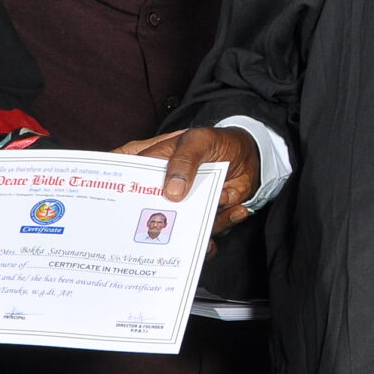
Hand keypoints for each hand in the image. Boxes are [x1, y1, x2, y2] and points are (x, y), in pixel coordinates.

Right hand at [120, 127, 260, 233]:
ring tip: (217, 212)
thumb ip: (184, 160)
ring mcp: (188, 207)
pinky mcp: (208, 218)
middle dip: (161, 227)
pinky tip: (238, 210)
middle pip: (154, 215)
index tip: (124, 211)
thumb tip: (171, 192)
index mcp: (156, 169)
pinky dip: (225, 224)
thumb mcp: (199, 141)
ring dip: (202, 226)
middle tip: (174, 227)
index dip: (124, 199)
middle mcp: (168, 192)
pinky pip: (210, 232)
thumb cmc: (216, 142)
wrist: (248, 154)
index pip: (132, 185)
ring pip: (184, 228)